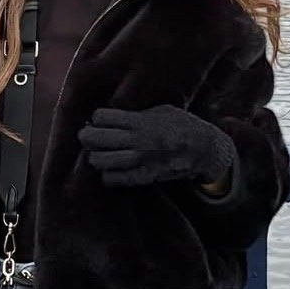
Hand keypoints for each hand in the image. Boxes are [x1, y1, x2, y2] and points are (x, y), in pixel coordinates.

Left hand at [78, 104, 236, 188]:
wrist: (203, 149)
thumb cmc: (180, 125)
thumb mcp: (160, 109)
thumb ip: (136, 112)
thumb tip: (111, 114)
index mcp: (140, 120)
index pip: (102, 117)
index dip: (97, 117)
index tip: (99, 119)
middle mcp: (137, 141)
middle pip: (95, 138)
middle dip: (86, 136)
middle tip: (88, 135)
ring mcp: (139, 161)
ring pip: (100, 161)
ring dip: (94, 156)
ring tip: (98, 152)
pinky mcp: (143, 177)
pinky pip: (113, 179)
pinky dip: (107, 174)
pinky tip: (111, 167)